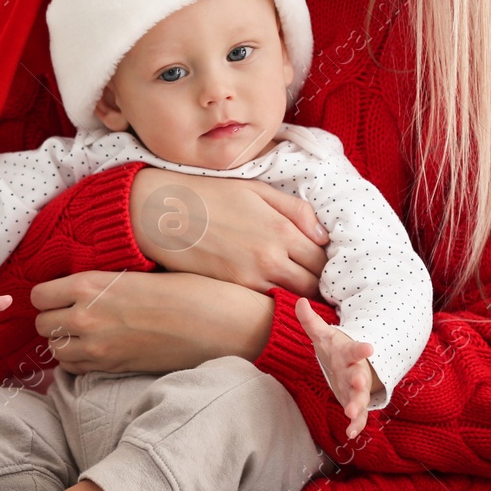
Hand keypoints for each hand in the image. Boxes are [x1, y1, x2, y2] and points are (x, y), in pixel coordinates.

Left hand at [31, 270, 274, 373]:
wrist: (216, 325)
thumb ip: (103, 282)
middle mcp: (87, 317)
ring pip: (54, 350)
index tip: (59, 294)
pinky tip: (96, 350)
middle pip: (42, 324)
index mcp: (90, 284)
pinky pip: (75, 369)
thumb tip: (82, 286)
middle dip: (53, 319)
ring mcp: (98, 348)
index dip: (48, 295)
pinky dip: (78, 361)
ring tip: (84, 333)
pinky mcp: (113, 369)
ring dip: (64, 341)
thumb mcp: (138, 272)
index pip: (39, 295)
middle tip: (71, 313)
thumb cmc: (186, 289)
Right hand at [130, 167, 329, 295]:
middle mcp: (271, 258)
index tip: (325, 263)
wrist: (163, 212)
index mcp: (280, 229)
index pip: (322, 258)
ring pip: (293, 298)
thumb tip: (322, 235)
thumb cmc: (208, 194)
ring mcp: (251, 278)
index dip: (328, 263)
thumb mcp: (256, 189)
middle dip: (319, 284)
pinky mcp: (232, 289)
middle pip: (313, 284)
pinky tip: (271, 290)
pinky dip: (275, 299)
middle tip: (318, 280)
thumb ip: (295, 210)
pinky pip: (266, 301)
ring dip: (301, 295)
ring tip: (298, 288)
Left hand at [294, 297, 381, 438]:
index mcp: (348, 354)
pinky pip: (359, 416)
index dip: (361, 349)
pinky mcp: (355, 403)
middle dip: (360, 381)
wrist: (350, 365)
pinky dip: (356, 425)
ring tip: (351, 414)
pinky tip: (350, 435)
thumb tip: (299, 302)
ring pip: (360, 398)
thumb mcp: (322, 334)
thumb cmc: (336, 349)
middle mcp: (355, 372)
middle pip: (359, 376)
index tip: (369, 348)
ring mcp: (356, 389)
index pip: (355, 350)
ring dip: (357, 406)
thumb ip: (310, 320)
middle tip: (359, 384)